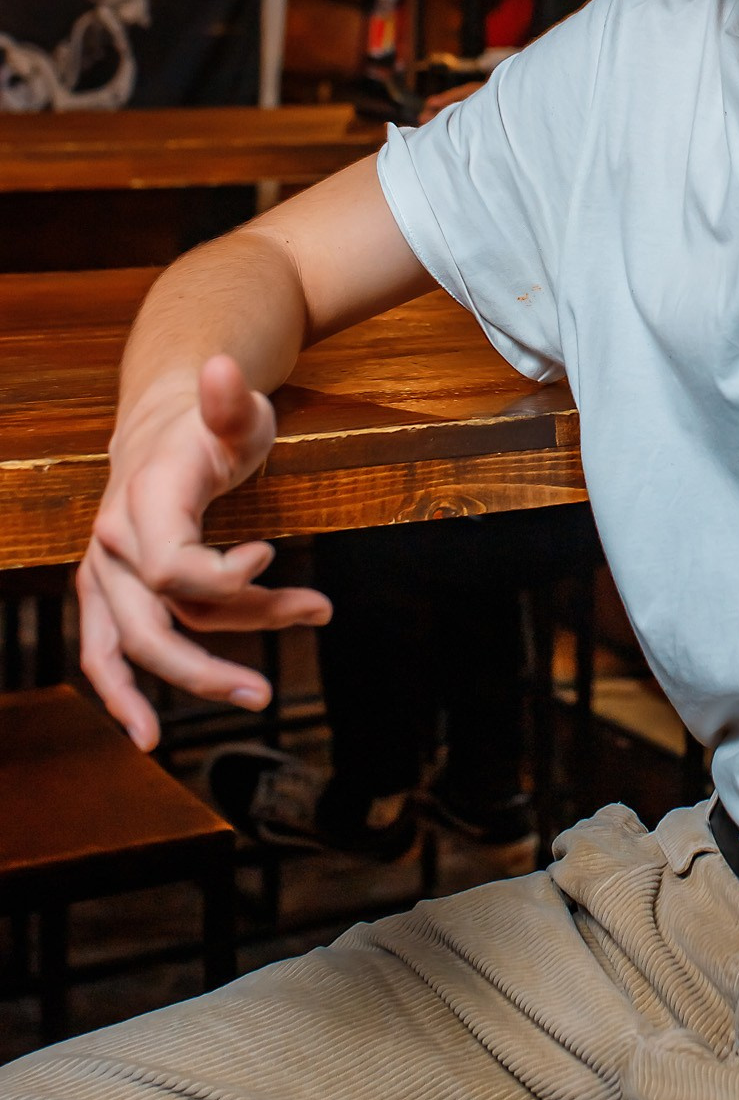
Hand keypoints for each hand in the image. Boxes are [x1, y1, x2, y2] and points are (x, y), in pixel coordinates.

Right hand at [77, 354, 330, 747]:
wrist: (162, 428)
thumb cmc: (208, 427)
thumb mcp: (236, 414)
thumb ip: (231, 403)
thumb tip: (223, 366)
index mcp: (143, 501)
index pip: (173, 566)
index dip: (224, 579)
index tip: (271, 556)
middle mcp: (113, 542)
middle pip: (153, 620)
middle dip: (210, 660)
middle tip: (269, 690)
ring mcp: (105, 572)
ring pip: (139, 641)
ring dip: (192, 676)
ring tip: (254, 700)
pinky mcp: (110, 593)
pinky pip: (106, 651)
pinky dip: (122, 693)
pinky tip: (148, 733)